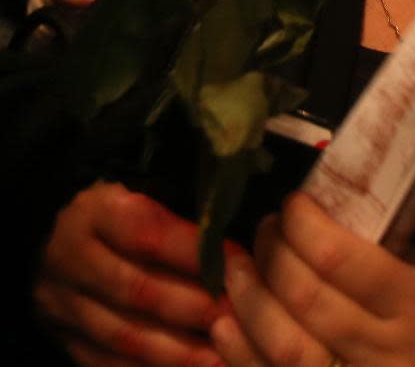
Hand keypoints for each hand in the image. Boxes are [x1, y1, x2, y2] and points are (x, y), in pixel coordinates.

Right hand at [35, 182, 226, 366]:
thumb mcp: (139, 192)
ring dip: (177, 352)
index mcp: (97, 211)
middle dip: (192, 308)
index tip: (236, 265)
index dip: (194, 253)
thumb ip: (176, 219)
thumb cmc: (116, 211)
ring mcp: (63, 305)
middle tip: (236, 318)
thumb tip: (231, 252)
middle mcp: (73, 258)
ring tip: (221, 357)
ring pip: (123, 335)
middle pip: (137, 290)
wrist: (51, 235)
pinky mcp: (63, 340)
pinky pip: (105, 364)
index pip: (148, 234)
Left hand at [211, 192, 414, 366]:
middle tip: (263, 229)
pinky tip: (227, 321)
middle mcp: (387, 356)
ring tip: (236, 267)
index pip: (339, 258)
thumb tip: (315, 213)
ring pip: (282, 347)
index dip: (302, 225)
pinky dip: (239, 351)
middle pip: (304, 298)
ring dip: (247, 300)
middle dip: (271, 255)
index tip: (292, 204)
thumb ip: (375, 250)